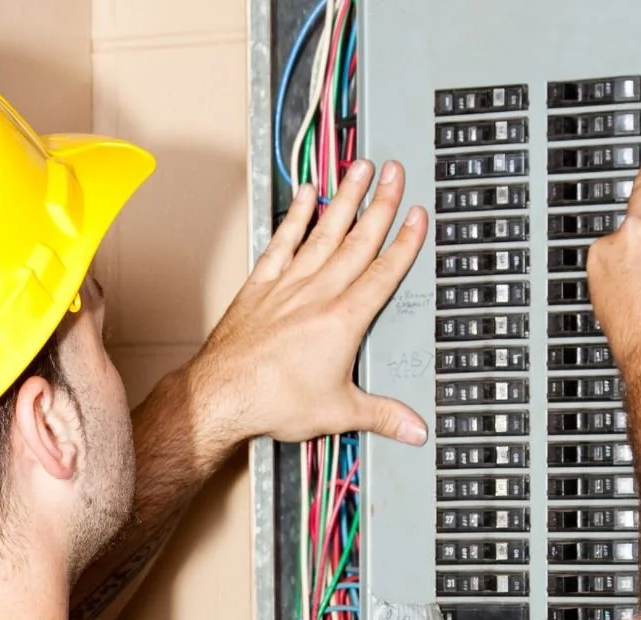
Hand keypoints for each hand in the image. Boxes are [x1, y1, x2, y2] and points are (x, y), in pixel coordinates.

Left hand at [188, 160, 430, 445]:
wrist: (222, 396)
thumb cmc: (272, 401)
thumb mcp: (339, 412)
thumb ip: (382, 415)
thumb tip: (414, 429)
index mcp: (343, 321)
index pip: (384, 273)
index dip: (405, 242)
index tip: (418, 215)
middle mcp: (318, 294)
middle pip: (358, 240)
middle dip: (381, 203)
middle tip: (396, 173)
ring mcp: (288, 286)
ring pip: (324, 233)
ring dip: (344, 198)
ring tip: (359, 169)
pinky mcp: (261, 287)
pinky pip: (282, 243)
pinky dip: (296, 217)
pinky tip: (306, 194)